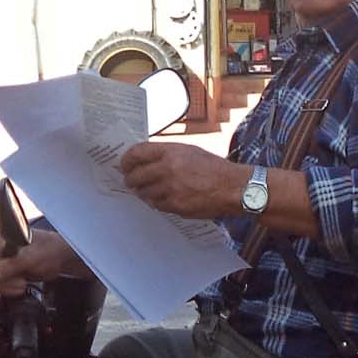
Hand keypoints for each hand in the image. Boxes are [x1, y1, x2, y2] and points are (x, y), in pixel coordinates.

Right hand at [0, 228, 82, 296]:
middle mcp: (1, 251)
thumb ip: (11, 265)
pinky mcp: (8, 274)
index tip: (12, 271)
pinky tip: (22, 285)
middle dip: (6, 279)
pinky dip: (11, 289)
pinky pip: (1, 285)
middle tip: (21, 278)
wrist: (60, 259)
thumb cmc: (50, 250)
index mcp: (3, 240)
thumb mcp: (31, 258)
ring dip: (9, 286)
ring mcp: (4, 263)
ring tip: (23, 281)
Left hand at [119, 142, 246, 219]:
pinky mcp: (176, 206)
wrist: (233, 187)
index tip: (124, 164)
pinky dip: (156, 202)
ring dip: (143, 192)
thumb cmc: (213, 167)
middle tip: (130, 181)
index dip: (126, 160)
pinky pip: (156, 205)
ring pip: (144, 193)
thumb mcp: (189, 151)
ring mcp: (171, 189)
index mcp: (171, 151)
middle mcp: (168, 169)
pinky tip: (161, 198)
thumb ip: (167, 154)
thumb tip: (144, 160)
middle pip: (135, 176)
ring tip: (146, 190)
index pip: (137, 153)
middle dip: (130, 179)